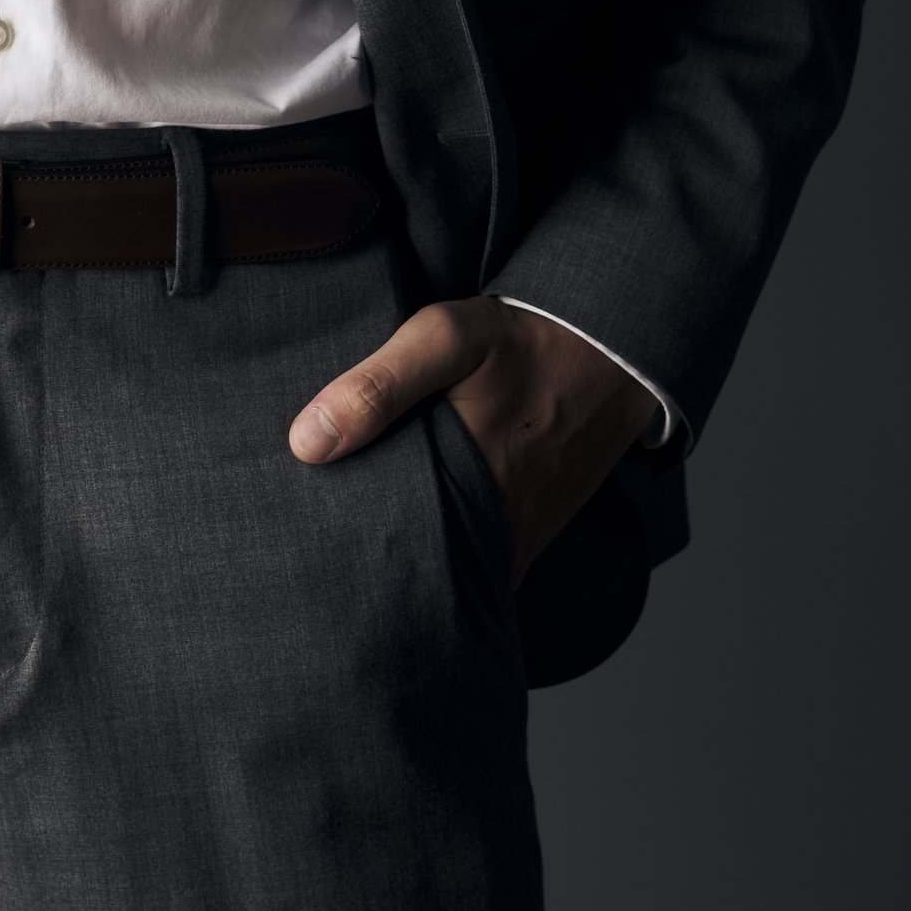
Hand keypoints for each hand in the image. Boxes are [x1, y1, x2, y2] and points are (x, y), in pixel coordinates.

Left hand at [288, 297, 659, 579]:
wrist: (609, 351)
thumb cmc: (523, 342)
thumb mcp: (446, 337)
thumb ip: (378, 386)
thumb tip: (306, 442)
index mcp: (466, 492)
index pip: (389, 557)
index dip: (344, 558)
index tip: (301, 550)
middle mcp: (496, 533)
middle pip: (417, 572)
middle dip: (371, 569)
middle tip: (318, 558)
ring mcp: (518, 539)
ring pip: (452, 572)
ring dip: (412, 563)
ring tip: (356, 551)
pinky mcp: (532, 533)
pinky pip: (483, 562)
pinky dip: (450, 556)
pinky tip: (417, 532)